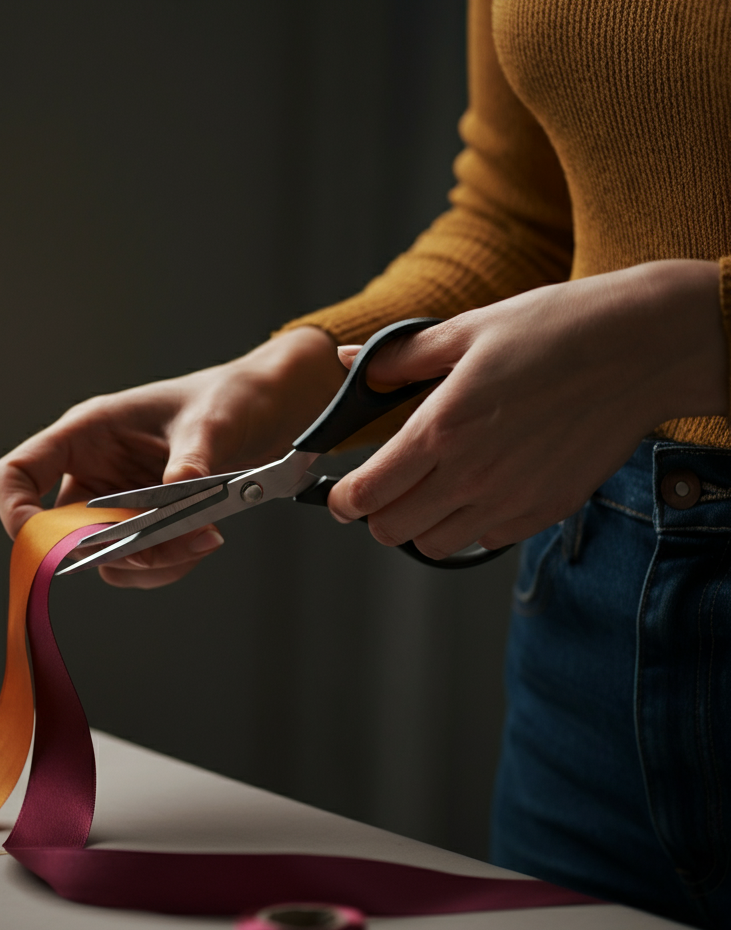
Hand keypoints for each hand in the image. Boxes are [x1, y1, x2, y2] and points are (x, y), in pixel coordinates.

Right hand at [0, 326, 342, 586]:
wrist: (268, 412)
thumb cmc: (230, 398)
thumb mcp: (212, 422)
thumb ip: (192, 459)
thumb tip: (181, 489)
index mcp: (88, 433)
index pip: (16, 475)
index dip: (16, 514)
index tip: (46, 547)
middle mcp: (93, 470)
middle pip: (63, 533)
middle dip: (111, 549)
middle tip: (163, 548)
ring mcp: (118, 500)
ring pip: (104, 557)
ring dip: (148, 562)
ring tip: (201, 540)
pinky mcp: (146, 523)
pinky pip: (138, 563)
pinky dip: (167, 564)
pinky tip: (203, 541)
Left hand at [328, 260, 727, 557]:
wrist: (643, 347)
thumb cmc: (556, 330)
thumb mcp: (469, 329)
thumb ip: (401, 357)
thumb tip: (349, 361)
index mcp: (442, 428)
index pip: (367, 493)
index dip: (342, 499)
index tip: (342, 492)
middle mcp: (471, 474)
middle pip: (390, 530)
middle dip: (375, 513)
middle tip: (383, 488)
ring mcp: (510, 499)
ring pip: (434, 545)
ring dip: (420, 524)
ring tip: (431, 489)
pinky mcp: (543, 511)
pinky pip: (485, 540)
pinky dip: (469, 525)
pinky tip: (479, 488)